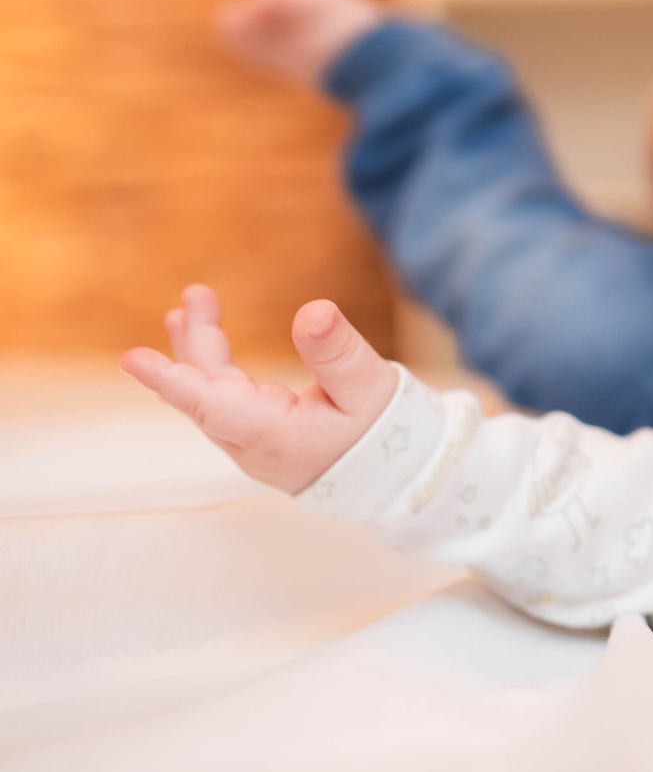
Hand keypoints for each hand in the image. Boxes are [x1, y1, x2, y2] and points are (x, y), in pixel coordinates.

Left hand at [119, 285, 399, 494]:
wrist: (400, 475)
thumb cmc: (387, 434)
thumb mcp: (370, 387)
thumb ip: (339, 352)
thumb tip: (312, 311)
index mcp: (275, 435)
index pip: (211, 404)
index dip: (172, 378)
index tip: (132, 358)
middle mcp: (254, 445)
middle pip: (207, 392)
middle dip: (195, 342)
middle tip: (196, 295)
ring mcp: (255, 445)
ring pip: (212, 397)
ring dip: (200, 353)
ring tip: (186, 313)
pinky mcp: (263, 439)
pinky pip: (224, 404)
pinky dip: (212, 373)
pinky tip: (209, 354)